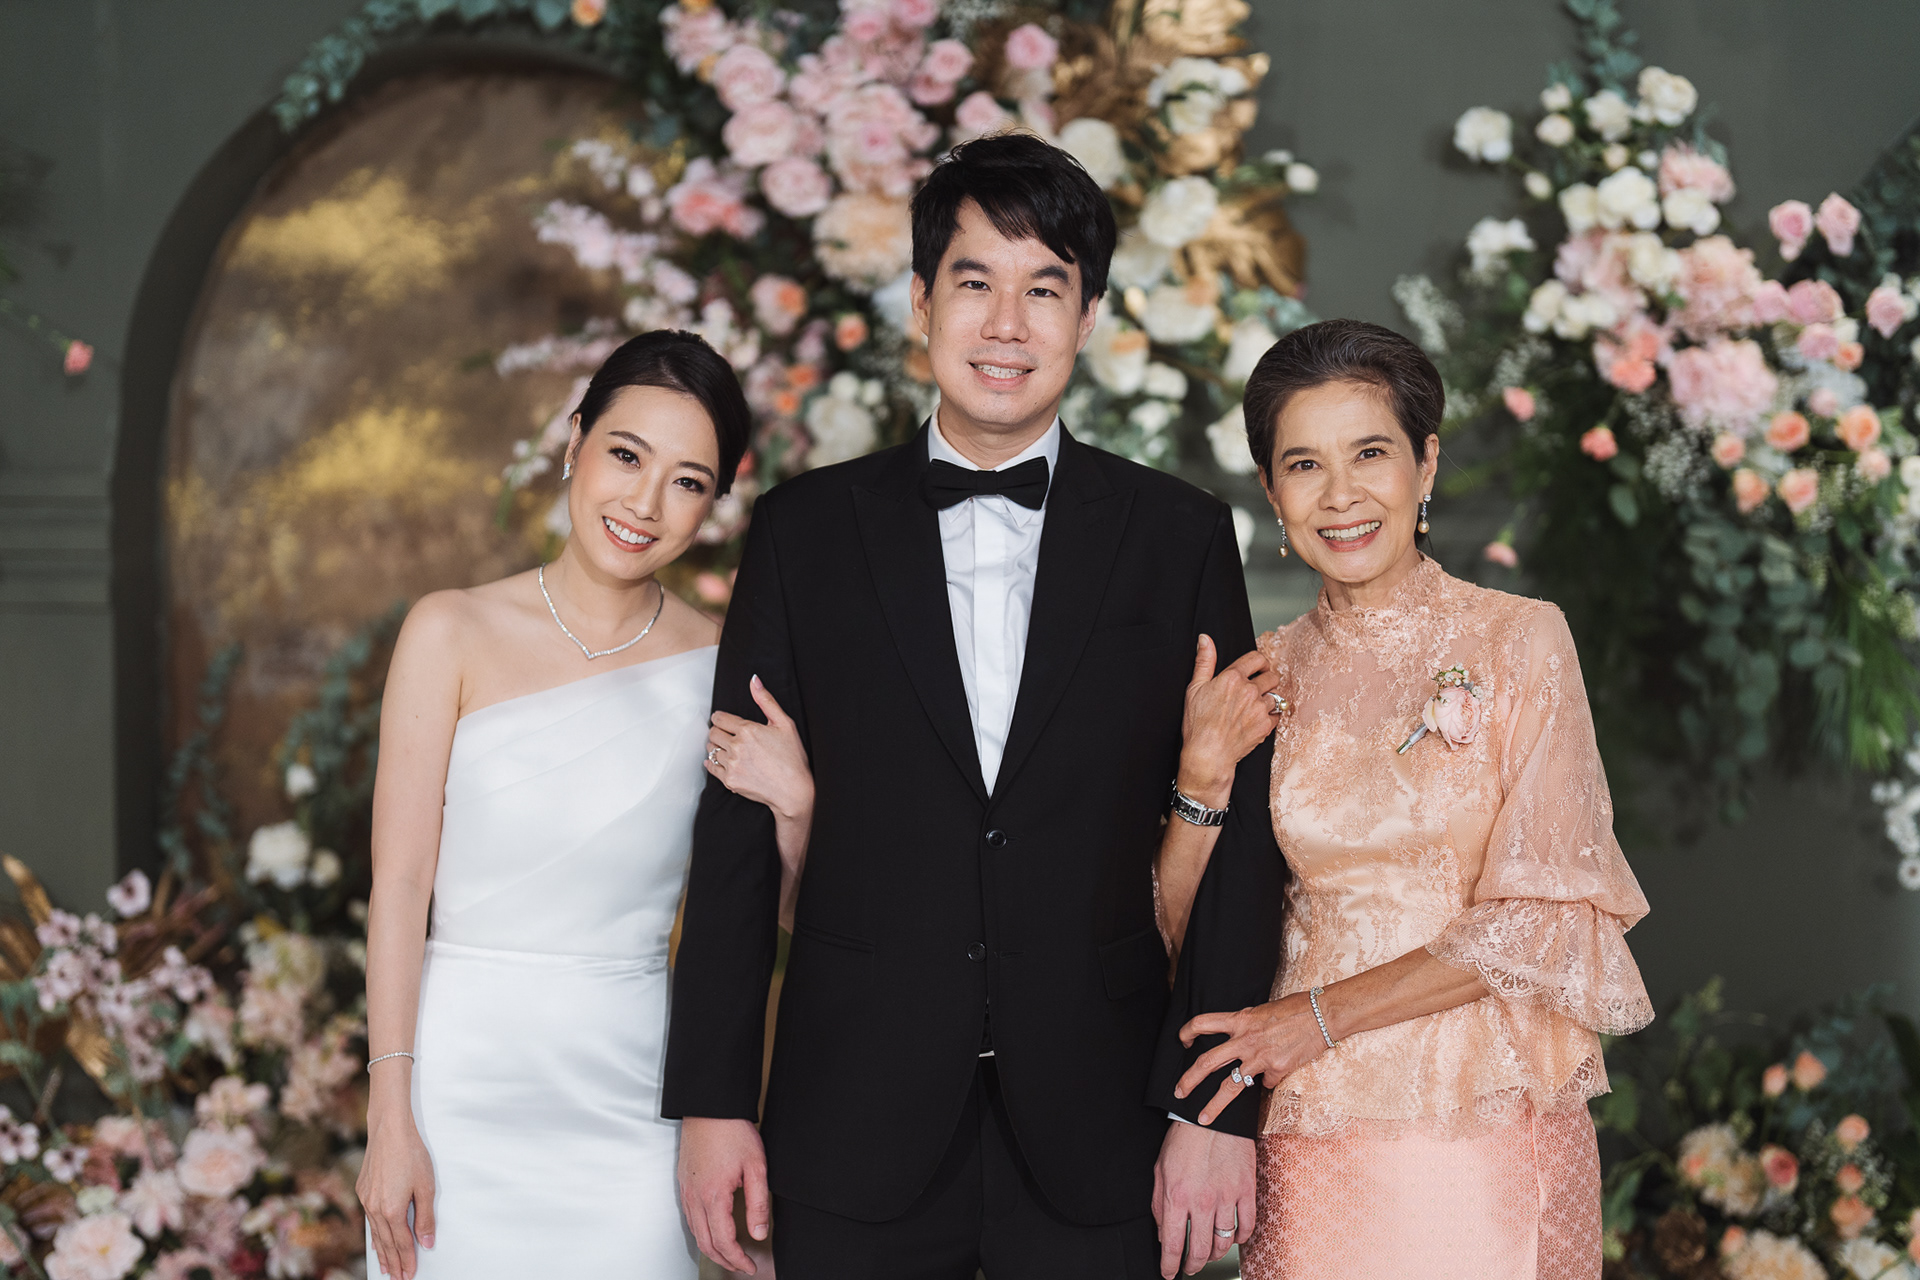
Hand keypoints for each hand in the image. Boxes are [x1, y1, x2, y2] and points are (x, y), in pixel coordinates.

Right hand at [358, 1109, 435, 1279]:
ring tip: (387, 1267)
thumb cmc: (411, 1154)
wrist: (389, 1130)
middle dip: (394, 1262)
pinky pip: (369, 1220)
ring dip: (382, 1252)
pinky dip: (374, 1235)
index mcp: (392, 1210)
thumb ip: (426, 1217)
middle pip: (386, 1243)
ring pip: (375, 1234)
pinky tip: (376, 1242)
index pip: (402, 1243)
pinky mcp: (363, 1191)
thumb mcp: (426, 1187)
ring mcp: (366, 1200)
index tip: (410, 1274)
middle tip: (398, 1279)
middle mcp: (375, 1208)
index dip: (407, 1260)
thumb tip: (427, 1242)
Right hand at [678, 1117, 770, 1274]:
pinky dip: (701, 1232)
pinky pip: (689, 1217)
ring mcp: (686, 1191)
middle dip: (724, 1260)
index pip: (723, 1240)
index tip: (750, 1265)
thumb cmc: (733, 1132)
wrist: (710, 1108)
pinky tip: (713, 1232)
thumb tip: (759, 1232)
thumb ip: (758, 1203)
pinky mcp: (684, 1183)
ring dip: (711, 1248)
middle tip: (741, 1266)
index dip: (737, 1258)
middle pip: (705, 1243)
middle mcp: (695, 1197)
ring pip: (695, 1232)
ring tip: (730, 1254)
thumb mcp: (756, 1166)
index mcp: (714, 1196)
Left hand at [707, 676, 812, 823]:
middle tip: (728, 736)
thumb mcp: (784, 724)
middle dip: (719, 732)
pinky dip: (713, 763)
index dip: (720, 718)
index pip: (719, 718)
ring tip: (730, 750)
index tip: (724, 721)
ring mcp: (732, 765)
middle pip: (713, 733)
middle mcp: (737, 746)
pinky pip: (711, 767)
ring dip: (717, 747)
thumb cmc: (793, 758)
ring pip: (711, 749)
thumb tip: (754, 680)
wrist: (794, 791)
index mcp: (748, 730)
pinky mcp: (729, 780)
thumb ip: (766, 701)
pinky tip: (723, 762)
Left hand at [1153, 1121, 1254, 1277]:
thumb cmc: (1184, 1139)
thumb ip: (1158, 1204)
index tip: (1169, 1273)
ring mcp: (1226, 1197)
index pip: (1173, 1244)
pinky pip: (1247, 1226)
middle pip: (1200, 1250)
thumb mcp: (1160, 1170)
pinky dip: (1240, 1238)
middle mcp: (1201, 1201)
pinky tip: (1233, 1236)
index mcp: (1176, 1196)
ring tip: (1210, 1253)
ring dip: (1215, 1254)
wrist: (1211, 1115)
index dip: (1170, 1265)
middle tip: (1191, 1267)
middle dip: (1193, 1265)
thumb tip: (1163, 1233)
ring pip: (1223, 1243)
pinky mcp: (1246, 1190)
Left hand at [1174, 993, 1325, 1125]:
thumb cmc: (1295, 1008)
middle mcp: (1246, 1039)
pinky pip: (1266, 1083)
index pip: (1203, 1023)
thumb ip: (1246, 1023)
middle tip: (1178, 1092)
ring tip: (1202, 1119)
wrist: (1323, 1015)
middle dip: (1189, 1079)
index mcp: (1241, 1020)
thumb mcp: (1262, 1009)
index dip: (1187, 1031)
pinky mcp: (1277, 1071)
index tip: (1182, 1041)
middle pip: (1208, 1062)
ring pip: (1230, 1086)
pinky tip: (1276, 1072)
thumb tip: (1237, 1034)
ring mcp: (1261, 1057)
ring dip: (1214, 1105)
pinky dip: (1267, 1081)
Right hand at [1178, 637, 1280, 807]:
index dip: (1260, 662)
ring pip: (1275, 696)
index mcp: (1232, 677)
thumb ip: (1204, 661)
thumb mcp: (1195, 688)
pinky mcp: (1266, 725)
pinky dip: (1270, 717)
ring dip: (1268, 700)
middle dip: (1266, 680)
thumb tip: (1205, 639)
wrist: (1208, 754)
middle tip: (1257, 689)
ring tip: (1253, 709)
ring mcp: (1260, 708)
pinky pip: (1277, 715)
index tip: (1258, 667)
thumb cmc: (1197, 723)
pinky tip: (1255, 721)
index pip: (1257, 658)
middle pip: (1272, 676)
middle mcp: (1249, 690)